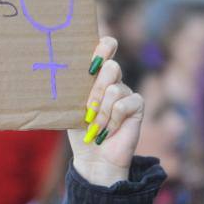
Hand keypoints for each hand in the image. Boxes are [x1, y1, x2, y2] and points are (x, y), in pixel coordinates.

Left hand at [69, 37, 143, 186]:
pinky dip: (112, 120)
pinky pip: (123, 105)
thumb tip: (66, 71)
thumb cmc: (79, 129)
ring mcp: (126, 91)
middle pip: (110, 67)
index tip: (101, 46)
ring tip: (96, 126)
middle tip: (87, 109)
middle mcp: (112, 80)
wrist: (94, 157)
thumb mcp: (72, 106)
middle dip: (95, 90)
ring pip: (114, 89)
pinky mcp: (137, 105)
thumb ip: (75, 88)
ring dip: (101, 112)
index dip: (104, 46)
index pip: (104, 49)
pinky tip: (110, 131)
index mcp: (94, 75)